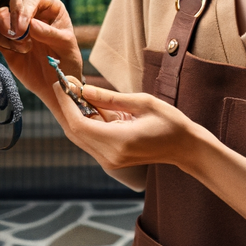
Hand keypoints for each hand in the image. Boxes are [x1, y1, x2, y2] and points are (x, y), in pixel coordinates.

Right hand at [0, 0, 82, 105]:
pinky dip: (0, 40)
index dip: (27, 6)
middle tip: (19, 35)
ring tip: (21, 47)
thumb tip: (31, 24)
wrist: (55, 84)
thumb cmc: (67, 62)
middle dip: (13, 16)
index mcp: (51, 8)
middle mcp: (33, 12)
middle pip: (15, 0)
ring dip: (5, 29)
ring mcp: (17, 26)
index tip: (25, 26)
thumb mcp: (67, 48)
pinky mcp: (5, 40)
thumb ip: (50, 34)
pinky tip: (15, 52)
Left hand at [48, 81, 209, 173]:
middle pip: (74, 132)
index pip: (79, 124)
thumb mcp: (142, 102)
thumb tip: (83, 89)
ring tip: (74, 91)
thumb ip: (109, 98)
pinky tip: (88, 105)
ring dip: (74, 114)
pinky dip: (85, 122)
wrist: (185, 148)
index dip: (66, 103)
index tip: (60, 84)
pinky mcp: (111, 160)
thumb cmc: (170, 122)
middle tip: (63, 85)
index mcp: (118, 141)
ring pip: (80, 137)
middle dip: (65, 107)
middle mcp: (110, 156)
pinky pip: (90, 140)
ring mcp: (110, 161)